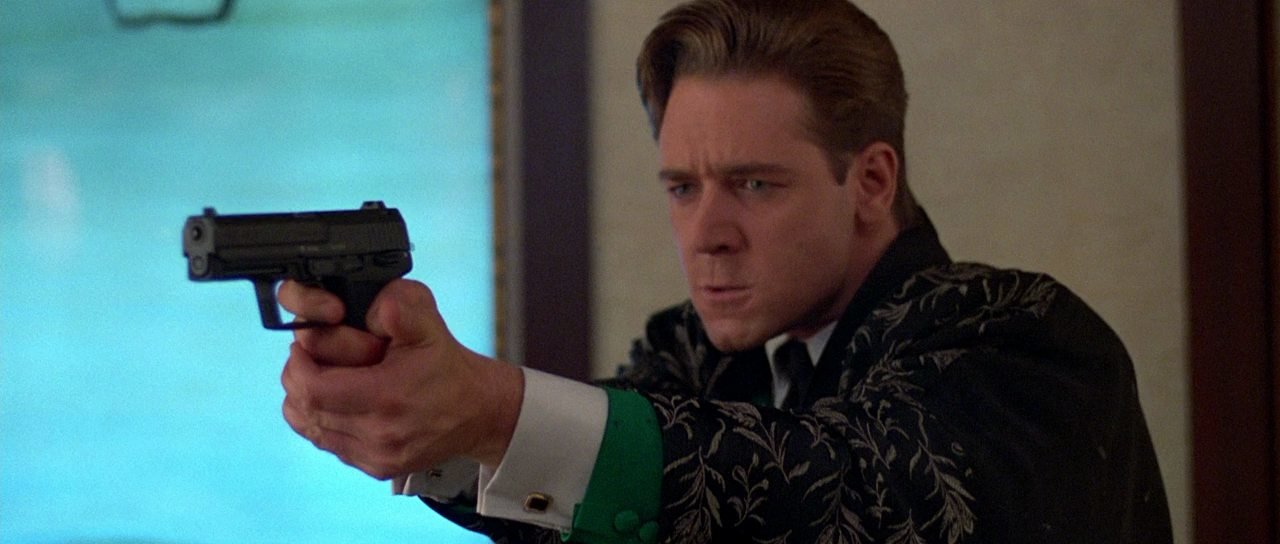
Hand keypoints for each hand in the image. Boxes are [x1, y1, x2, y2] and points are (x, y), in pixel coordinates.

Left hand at [279, 279, 523, 478]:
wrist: (479, 412)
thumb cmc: (449, 368)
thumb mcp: (429, 328)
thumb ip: (398, 310)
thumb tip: (370, 305)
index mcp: (388, 397)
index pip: (313, 389)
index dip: (298, 366)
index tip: (302, 348)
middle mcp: (379, 434)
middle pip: (306, 410)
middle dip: (298, 380)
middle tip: (309, 360)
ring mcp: (377, 456)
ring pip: (311, 430)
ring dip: (306, 403)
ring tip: (321, 380)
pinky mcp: (377, 468)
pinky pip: (329, 445)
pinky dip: (323, 422)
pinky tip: (338, 403)